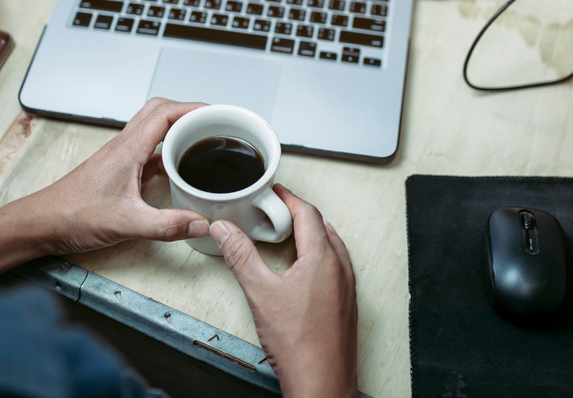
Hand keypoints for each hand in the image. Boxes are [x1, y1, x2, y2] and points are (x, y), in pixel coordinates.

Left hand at [19, 97, 211, 255]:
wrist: (42, 223)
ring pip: (152, 128)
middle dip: (188, 111)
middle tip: (212, 122)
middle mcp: (123, 146)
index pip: (165, 113)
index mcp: (127, 149)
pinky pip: (147, 150)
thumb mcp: (126, 224)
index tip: (217, 113)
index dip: (194, 108)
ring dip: (176, 128)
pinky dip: (165, 151)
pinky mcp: (117, 170)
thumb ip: (166, 226)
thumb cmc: (72, 215)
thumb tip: (201, 223)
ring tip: (200, 140)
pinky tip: (177, 169)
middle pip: (159, 111)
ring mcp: (120, 157)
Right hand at [211, 185, 357, 397]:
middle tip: (277, 213)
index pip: (308, 214)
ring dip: (311, 238)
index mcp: (323, 259)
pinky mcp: (347, 307)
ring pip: (332, 250)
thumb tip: (225, 230)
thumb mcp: (260, 293)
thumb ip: (241, 257)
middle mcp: (341, 270)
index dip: (289, 199)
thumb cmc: (300, 346)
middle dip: (299, 216)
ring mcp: (347, 290)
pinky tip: (302, 274)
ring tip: (288, 239)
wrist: (322, 384)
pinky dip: (319, 260)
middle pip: (322, 228)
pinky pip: (336, 270)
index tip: (275, 193)